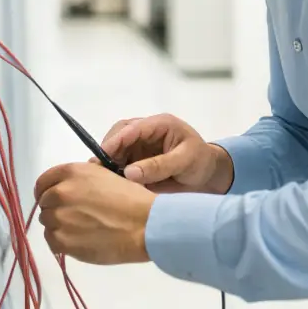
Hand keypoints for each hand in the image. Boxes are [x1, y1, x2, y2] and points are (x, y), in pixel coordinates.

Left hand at [34, 163, 154, 264]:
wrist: (144, 225)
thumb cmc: (132, 198)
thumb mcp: (107, 175)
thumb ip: (83, 179)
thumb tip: (74, 187)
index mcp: (72, 173)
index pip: (43, 181)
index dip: (48, 190)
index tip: (56, 198)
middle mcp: (60, 193)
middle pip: (44, 203)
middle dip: (56, 208)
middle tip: (75, 215)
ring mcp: (59, 218)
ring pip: (47, 222)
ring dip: (59, 225)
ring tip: (80, 229)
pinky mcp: (62, 241)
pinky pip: (51, 240)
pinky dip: (61, 241)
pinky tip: (78, 240)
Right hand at [101, 113, 233, 194]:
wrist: (208, 174)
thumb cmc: (200, 162)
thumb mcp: (184, 161)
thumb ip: (159, 166)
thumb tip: (129, 173)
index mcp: (160, 124)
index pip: (132, 128)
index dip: (115, 141)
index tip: (101, 157)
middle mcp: (147, 132)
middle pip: (119, 135)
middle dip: (108, 151)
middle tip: (98, 171)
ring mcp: (141, 145)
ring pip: (117, 149)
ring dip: (109, 163)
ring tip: (103, 180)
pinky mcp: (138, 159)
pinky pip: (122, 163)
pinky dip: (115, 172)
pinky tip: (111, 184)